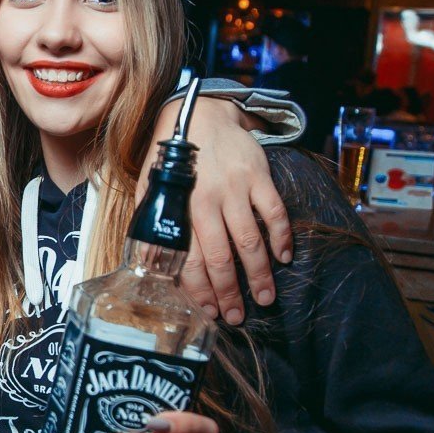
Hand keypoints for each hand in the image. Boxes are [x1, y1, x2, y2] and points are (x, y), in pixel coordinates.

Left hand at [143, 97, 292, 324]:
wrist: (201, 115)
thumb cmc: (175, 159)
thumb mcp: (153, 188)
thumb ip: (153, 221)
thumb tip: (150, 260)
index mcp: (179, 209)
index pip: (189, 260)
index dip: (199, 290)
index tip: (208, 311)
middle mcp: (207, 202)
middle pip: (221, 258)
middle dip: (230, 293)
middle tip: (238, 317)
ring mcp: (236, 190)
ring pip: (250, 242)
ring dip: (259, 275)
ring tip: (265, 298)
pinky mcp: (259, 177)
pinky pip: (275, 213)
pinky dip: (281, 238)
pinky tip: (283, 258)